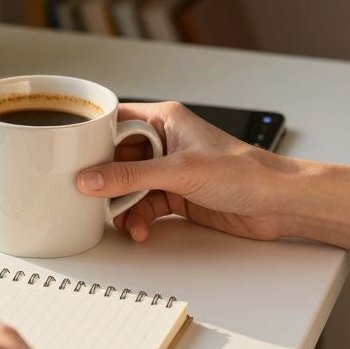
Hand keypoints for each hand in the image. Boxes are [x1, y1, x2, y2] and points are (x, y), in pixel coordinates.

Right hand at [77, 101, 301, 242]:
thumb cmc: (244, 172)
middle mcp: (165, 142)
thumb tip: (91, 179)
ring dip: (122, 206)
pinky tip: (140, 230)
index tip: (72, 156)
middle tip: (91, 197)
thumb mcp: (179, 171)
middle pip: (117, 158)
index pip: (116, 121)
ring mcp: (170, 170)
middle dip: (105, 181)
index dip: (93, 138)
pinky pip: (145, 206)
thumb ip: (131, 177)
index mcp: (164, 119)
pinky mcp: (177, 195)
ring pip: (129, 186)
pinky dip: (139, 219)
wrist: (277, 203)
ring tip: (122, 221)